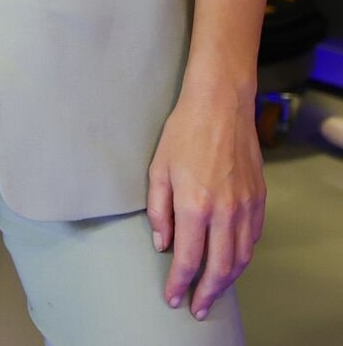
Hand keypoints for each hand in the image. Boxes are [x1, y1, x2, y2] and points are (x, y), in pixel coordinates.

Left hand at [147, 83, 266, 319]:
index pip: (189, 259)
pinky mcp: (259, 199)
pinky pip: (253, 237)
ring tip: (214, 292)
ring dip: (228, 280)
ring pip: (241, 257)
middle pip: (220, 267)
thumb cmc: (183, 133)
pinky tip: (231, 260)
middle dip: (208, 293)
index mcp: (195, 205)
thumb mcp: (157, 169)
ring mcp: (246, 206)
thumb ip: (158, 210)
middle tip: (197, 309)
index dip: (180, 283)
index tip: (173, 298)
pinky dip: (242, 256)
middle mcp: (224, 212)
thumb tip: (162, 243)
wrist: (220, 106)